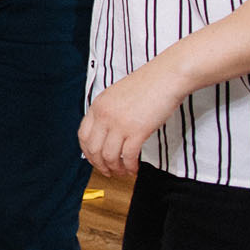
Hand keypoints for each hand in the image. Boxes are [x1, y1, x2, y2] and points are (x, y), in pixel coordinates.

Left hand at [79, 61, 184, 178]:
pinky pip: (128, 156)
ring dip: (115, 168)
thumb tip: (106, 133)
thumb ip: (108, 112)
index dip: (88, 152)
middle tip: (108, 172)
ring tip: (122, 172)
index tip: (94, 159)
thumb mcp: (117, 96)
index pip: (83, 135)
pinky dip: (130, 166)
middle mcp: (105, 115)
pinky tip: (134, 169)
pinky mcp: (138, 130)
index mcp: (98, 105)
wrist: (166, 77)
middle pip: (93, 149)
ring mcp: (120, 123)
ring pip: (109, 156)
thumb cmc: (147, 86)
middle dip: (99, 165)